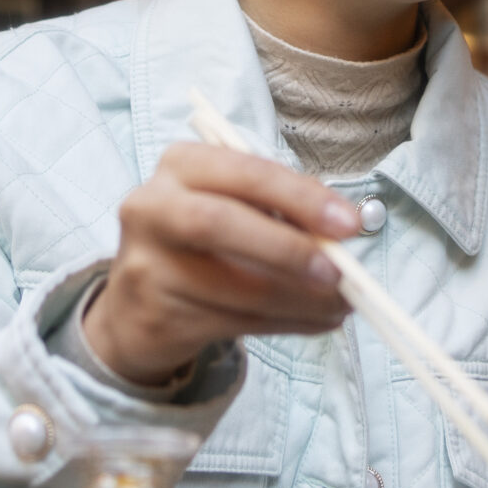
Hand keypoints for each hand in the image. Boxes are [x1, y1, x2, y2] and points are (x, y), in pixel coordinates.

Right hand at [82, 141, 359, 384]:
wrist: (139, 306)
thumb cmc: (204, 242)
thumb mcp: (235, 206)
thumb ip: (282, 210)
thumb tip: (343, 234)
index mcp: (181, 164)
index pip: (246, 173)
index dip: (301, 198)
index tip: (349, 224)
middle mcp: (152, 207)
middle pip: (221, 224)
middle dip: (289, 248)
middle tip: (339, 272)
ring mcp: (147, 265)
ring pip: (235, 286)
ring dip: (300, 300)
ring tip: (341, 305)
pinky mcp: (157, 315)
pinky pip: (235, 322)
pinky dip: (287, 323)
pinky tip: (316, 320)